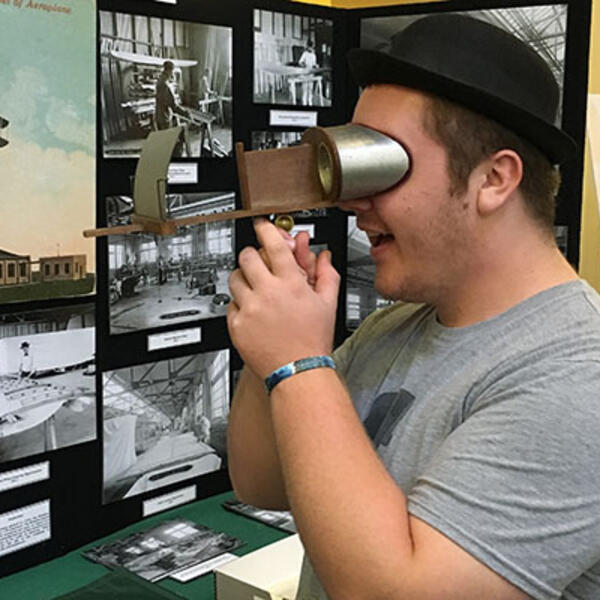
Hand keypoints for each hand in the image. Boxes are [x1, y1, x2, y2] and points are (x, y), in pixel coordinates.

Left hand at [228, 219, 339, 378]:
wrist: (298, 371)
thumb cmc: (313, 340)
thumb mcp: (328, 304)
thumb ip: (327, 274)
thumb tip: (324, 256)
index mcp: (291, 284)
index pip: (273, 244)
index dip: (265, 230)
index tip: (262, 227)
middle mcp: (268, 293)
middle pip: (247, 257)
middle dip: (251, 255)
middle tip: (257, 262)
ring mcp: (250, 309)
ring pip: (234, 278)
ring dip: (243, 278)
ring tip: (255, 290)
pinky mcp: (237, 325)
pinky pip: (230, 304)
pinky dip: (239, 304)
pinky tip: (254, 312)